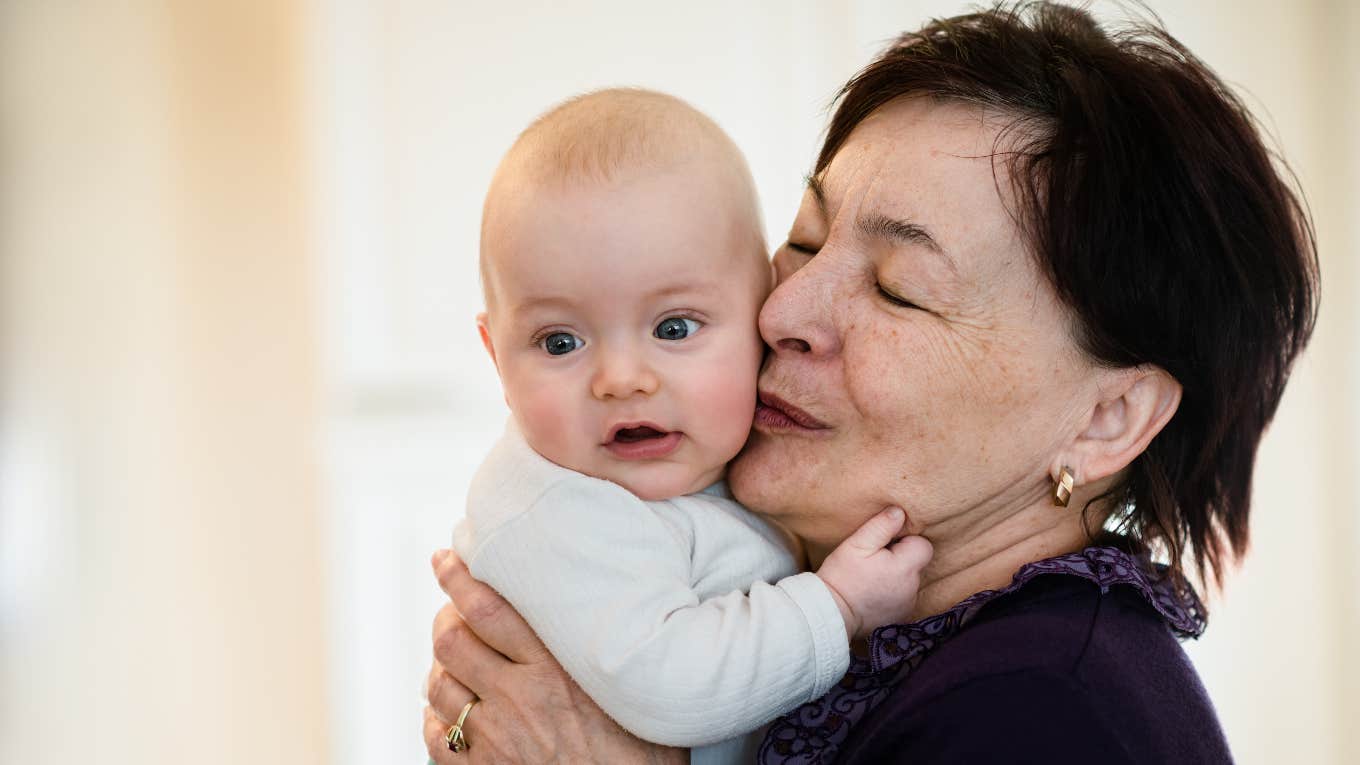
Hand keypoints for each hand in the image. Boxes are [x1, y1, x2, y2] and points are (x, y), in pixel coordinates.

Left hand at [423, 549, 685, 763]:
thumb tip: (620, 604)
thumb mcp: (634, 689)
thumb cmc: (642, 759)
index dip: (458, 577)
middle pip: (452, 639)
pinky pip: (436, 736)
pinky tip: (449, 710)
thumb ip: (609, 648)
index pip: (488, 608)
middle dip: (444, 616)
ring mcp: (495, 738)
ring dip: (440, 666)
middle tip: (451, 608)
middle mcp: (518, 698)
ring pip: (438, 684)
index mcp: (556, 669)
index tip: (446, 558)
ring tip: (453, 659)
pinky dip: (435, 717)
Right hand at [816, 507, 932, 638]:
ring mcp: (908, 603)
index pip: (923, 546)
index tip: (886, 544)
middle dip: (901, 557)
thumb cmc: (842, 576)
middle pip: (917, 562)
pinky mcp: (902, 615)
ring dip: (898, 575)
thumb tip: (900, 512)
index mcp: (904, 567)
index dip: (906, 540)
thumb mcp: (856, 545)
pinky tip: (874, 591)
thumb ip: (881, 526)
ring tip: (873, 577)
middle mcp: (912, 587)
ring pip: (911, 579)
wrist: (831, 613)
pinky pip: (905, 596)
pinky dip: (894, 591)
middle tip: (875, 560)